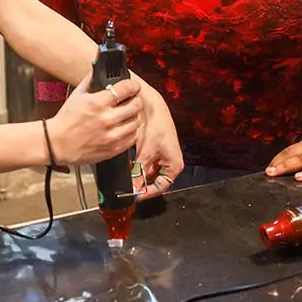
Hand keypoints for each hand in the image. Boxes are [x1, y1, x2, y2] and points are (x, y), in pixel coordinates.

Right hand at [48, 72, 143, 165]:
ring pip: (137, 121)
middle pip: (136, 105)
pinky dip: (132, 131)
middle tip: (132, 99)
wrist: (56, 144)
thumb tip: (98, 69)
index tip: (133, 86)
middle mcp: (107, 119)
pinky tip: (125, 127)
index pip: (126, 88)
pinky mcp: (113, 149)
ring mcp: (111, 135)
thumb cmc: (65, 120)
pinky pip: (133, 138)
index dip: (133, 85)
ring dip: (134, 115)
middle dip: (136, 99)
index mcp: (97, 103)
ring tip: (128, 114)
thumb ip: (90, 80)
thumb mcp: (76, 95)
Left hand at [131, 81, 183, 199]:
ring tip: (127, 173)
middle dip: (141, 182)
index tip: (135, 195)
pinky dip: (137, 164)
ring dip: (138, 173)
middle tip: (128, 186)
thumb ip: (139, 172)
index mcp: (174, 165)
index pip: (161, 187)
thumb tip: (133, 188)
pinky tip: (128, 163)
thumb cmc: (155, 125)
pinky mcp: (153, 150)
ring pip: (148, 172)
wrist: (149, 105)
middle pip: (154, 180)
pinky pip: (144, 163)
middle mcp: (170, 162)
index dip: (147, 192)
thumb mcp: (146, 152)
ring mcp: (161, 156)